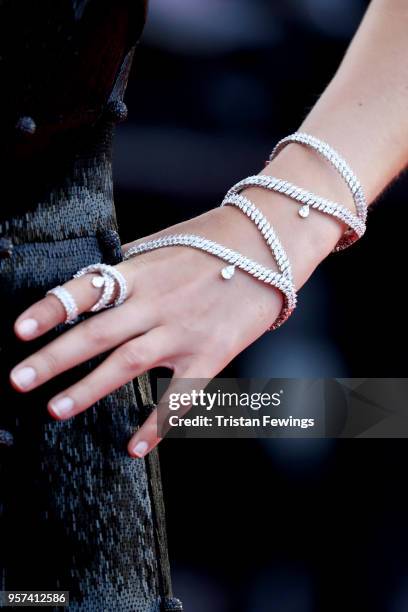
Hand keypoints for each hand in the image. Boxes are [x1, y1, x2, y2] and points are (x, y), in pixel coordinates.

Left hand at [9, 205, 303, 457]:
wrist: (270, 248)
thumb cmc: (215, 242)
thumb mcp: (166, 242)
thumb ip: (129, 263)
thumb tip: (94, 279)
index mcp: (141, 272)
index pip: (86, 290)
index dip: (51, 309)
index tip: (20, 330)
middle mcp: (156, 302)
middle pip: (97, 334)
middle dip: (54, 359)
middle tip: (19, 380)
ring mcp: (183, 332)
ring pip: (127, 365)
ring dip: (89, 389)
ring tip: (56, 409)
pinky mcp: (210, 356)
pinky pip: (178, 399)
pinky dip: (155, 426)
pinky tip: (133, 448)